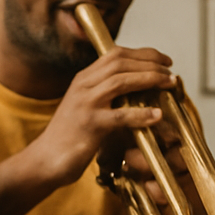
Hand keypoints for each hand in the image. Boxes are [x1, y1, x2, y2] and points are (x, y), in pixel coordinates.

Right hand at [29, 45, 174, 189]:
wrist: (44, 160)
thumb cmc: (68, 138)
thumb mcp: (84, 107)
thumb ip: (103, 95)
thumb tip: (135, 89)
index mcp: (82, 79)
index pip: (115, 54)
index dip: (143, 53)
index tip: (163, 60)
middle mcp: (82, 86)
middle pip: (120, 62)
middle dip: (150, 62)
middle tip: (170, 70)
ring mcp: (85, 105)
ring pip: (121, 81)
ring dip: (150, 79)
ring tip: (169, 84)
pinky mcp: (89, 125)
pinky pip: (121, 115)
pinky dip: (142, 114)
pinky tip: (157, 115)